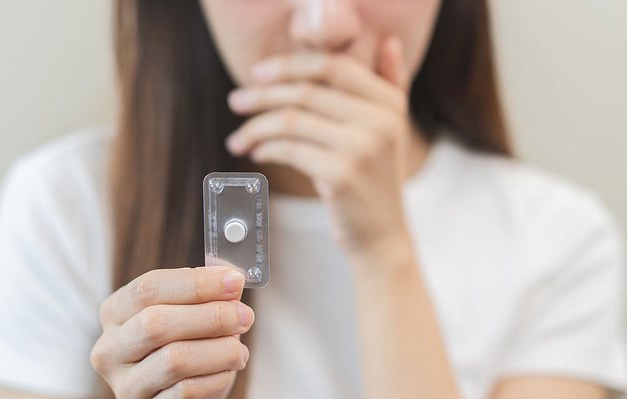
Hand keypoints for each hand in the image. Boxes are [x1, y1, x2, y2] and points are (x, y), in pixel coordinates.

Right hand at [90, 266, 254, 398]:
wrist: (184, 390)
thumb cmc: (184, 343)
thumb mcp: (189, 312)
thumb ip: (207, 293)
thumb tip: (230, 279)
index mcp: (116, 312)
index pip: (148, 288)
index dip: (196, 283)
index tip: (234, 281)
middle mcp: (111, 347)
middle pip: (156, 323)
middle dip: (210, 316)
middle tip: (244, 316)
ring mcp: (125, 383)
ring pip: (173, 360)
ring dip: (219, 350)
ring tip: (239, 349)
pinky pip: (186, 391)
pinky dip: (216, 377)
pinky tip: (228, 370)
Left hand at [226, 36, 412, 260]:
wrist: (380, 235)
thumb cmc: (373, 179)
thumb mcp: (389, 129)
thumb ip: (391, 84)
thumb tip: (390, 41)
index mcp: (389, 102)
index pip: (333, 65)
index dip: (290, 65)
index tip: (258, 73)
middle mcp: (380, 120)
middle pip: (306, 91)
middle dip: (262, 94)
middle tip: (235, 101)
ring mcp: (361, 147)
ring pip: (291, 121)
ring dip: (256, 127)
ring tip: (238, 137)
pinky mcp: (341, 174)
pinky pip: (289, 149)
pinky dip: (266, 149)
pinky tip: (257, 154)